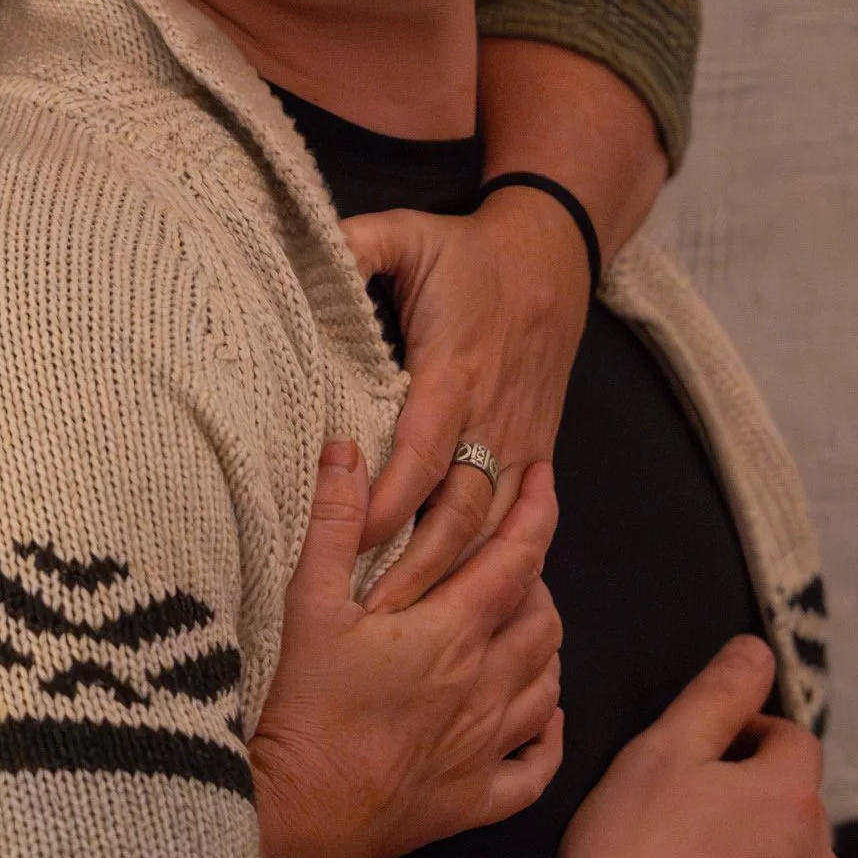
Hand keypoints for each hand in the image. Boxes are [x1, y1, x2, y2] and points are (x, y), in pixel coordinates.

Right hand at [249, 443, 563, 857]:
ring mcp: (485, 748)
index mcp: (452, 632)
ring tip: (520, 625)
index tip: (543, 478)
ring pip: (549, 687)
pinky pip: (536, 769)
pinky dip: (549, 738)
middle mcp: (486, 687)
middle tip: (510, 558)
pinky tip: (541, 718)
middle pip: (544, 621)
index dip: (537, 512)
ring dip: (544, 650)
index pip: (518, 558)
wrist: (297, 813)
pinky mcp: (473, 800)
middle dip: (538, 580)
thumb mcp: (308, 600)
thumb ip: (334, 520)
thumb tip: (346, 447)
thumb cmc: (303, 704)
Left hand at [343, 194, 587, 602]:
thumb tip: (303, 252)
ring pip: (492, 526)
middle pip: (459, 512)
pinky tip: (466, 597)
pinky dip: (495, 559)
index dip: (385, 503)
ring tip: (410, 625)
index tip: (346, 542)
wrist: (554, 254)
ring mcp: (520, 437)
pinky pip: (518, 516)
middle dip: (418, 569)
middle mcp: (491, 414)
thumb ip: (353, 244)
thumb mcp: (405, 231)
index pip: (419, 454)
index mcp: (454, 371)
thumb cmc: (467, 250)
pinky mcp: (536, 447)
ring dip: (454, 577)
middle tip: (374, 620)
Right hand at [560, 635, 836, 857]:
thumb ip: (718, 694)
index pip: (794, 742)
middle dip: (754, 804)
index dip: (748, 735)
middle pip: (796, 814)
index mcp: (792, 801)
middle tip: (683, 815)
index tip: (698, 755)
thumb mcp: (663, 749)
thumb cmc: (632, 845)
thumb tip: (759, 649)